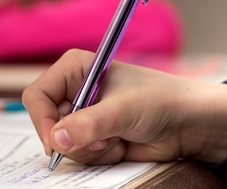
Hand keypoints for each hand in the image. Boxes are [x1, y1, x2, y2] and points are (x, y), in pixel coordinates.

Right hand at [22, 50, 226, 165]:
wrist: (188, 123)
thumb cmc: (160, 101)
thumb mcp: (122, 110)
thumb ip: (87, 125)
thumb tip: (56, 139)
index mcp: (74, 69)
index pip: (37, 96)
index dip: (43, 121)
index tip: (57, 142)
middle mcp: (73, 90)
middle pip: (47, 124)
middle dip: (75, 139)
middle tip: (103, 138)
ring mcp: (82, 115)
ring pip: (62, 144)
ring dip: (90, 150)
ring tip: (117, 137)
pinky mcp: (92, 135)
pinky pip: (79, 155)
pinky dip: (99, 156)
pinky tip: (120, 144)